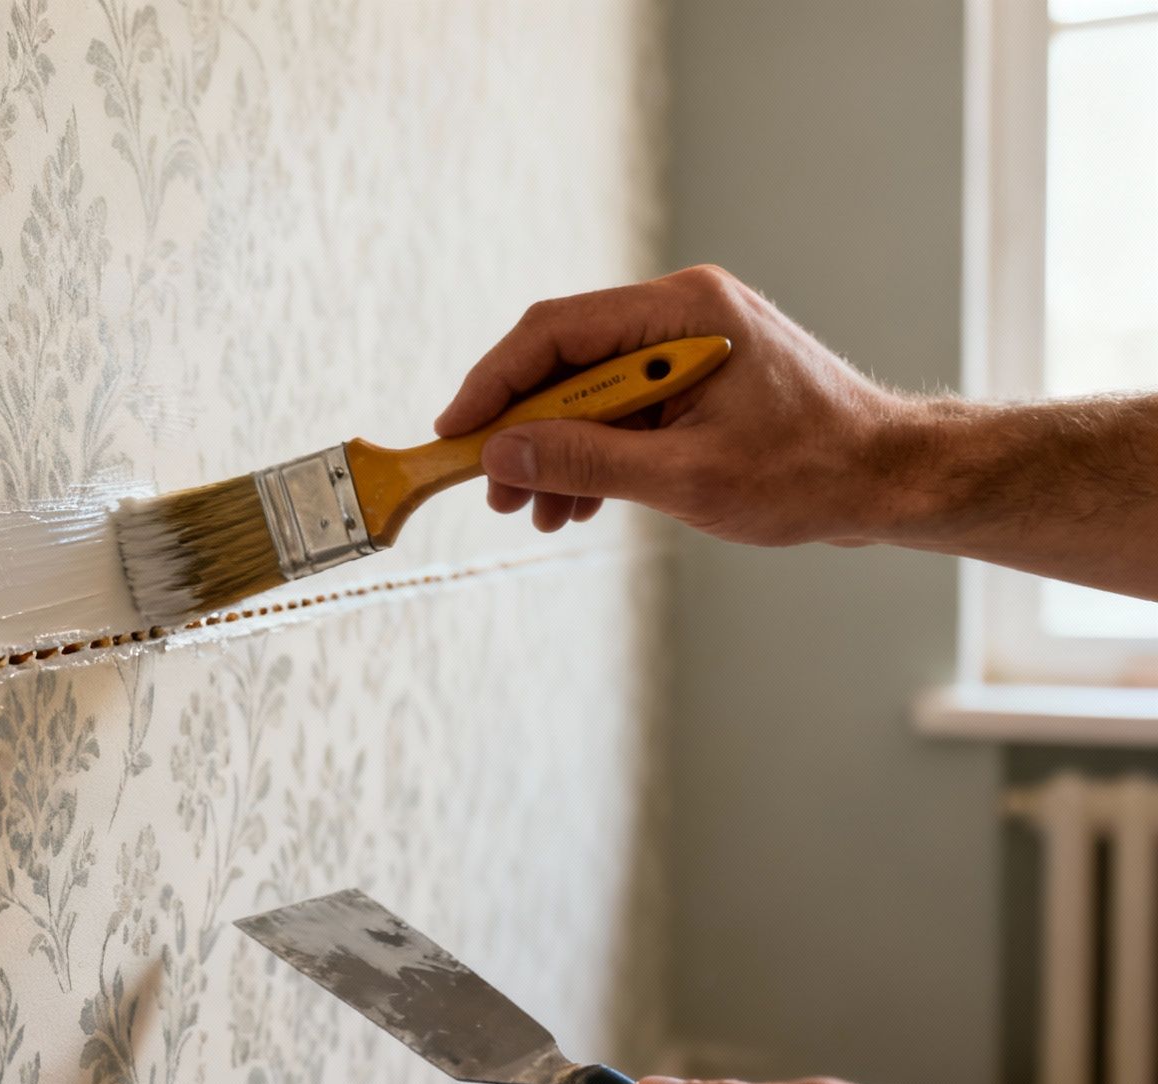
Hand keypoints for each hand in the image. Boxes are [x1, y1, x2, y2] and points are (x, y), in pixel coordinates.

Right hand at [437, 265, 928, 542]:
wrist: (891, 482)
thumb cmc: (810, 473)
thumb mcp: (685, 477)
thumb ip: (584, 460)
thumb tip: (500, 457)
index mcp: (682, 310)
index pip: (554, 332)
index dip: (493, 382)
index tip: (455, 434)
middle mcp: (680, 311)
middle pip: (564, 360)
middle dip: (523, 429)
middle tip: (493, 491)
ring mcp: (688, 343)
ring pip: (588, 390)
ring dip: (555, 450)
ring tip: (535, 512)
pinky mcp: (695, 378)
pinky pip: (620, 408)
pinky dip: (593, 453)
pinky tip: (576, 502)